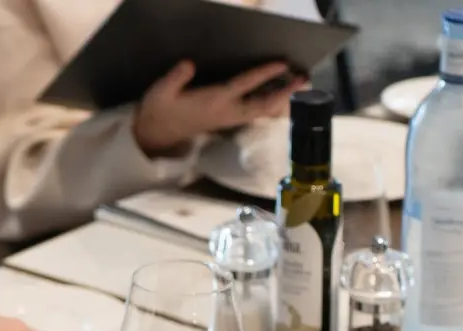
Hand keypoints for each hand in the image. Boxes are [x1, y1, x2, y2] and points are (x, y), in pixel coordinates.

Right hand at [133, 60, 305, 156]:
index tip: (281, 64)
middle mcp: (227, 112)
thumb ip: (175, 77)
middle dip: (285, 92)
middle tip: (304, 79)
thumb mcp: (161, 92)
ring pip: (262, 110)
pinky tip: (282, 95)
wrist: (158, 134)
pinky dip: (272, 104)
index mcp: (213, 101)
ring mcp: (230, 118)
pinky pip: (256, 112)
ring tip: (300, 85)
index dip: (263, 74)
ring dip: (283, 99)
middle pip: (263, 104)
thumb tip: (189, 64)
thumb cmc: (160, 109)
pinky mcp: (229, 120)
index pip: (243, 85)